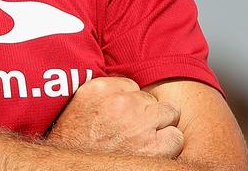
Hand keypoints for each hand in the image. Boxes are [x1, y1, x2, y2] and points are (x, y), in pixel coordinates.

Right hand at [46, 76, 183, 158]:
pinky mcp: (153, 147)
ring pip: (168, 114)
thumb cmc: (73, 142)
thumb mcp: (79, 107)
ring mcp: (139, 124)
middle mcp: (122, 103)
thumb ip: (101, 95)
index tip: (122, 116)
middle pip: (151, 99)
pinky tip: (153, 151)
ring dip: (159, 126)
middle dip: (145, 113)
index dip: (130, 103)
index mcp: (101, 90)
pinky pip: (175, 137)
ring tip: (143, 141)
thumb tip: (122, 90)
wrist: (72, 169)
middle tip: (132, 130)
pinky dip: (169, 145)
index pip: (132, 86)